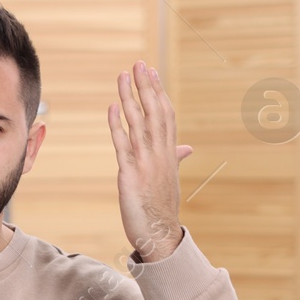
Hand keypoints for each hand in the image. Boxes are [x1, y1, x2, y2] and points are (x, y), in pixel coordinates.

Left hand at [108, 60, 191, 262]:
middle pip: (155, 113)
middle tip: (139, 63)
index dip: (159, 92)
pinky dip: (118, 125)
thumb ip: (175, 158)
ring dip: (130, 98)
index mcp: (169, 154)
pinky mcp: (130, 176)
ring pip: (139, 124)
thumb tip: (187, 147)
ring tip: (123, 76)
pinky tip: (113, 108)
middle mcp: (160, 155)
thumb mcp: (170, 180)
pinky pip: (123, 145)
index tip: (152, 72)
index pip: (166, 115)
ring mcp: (146, 164)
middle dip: (146, 87)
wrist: (160, 236)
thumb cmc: (162, 208)